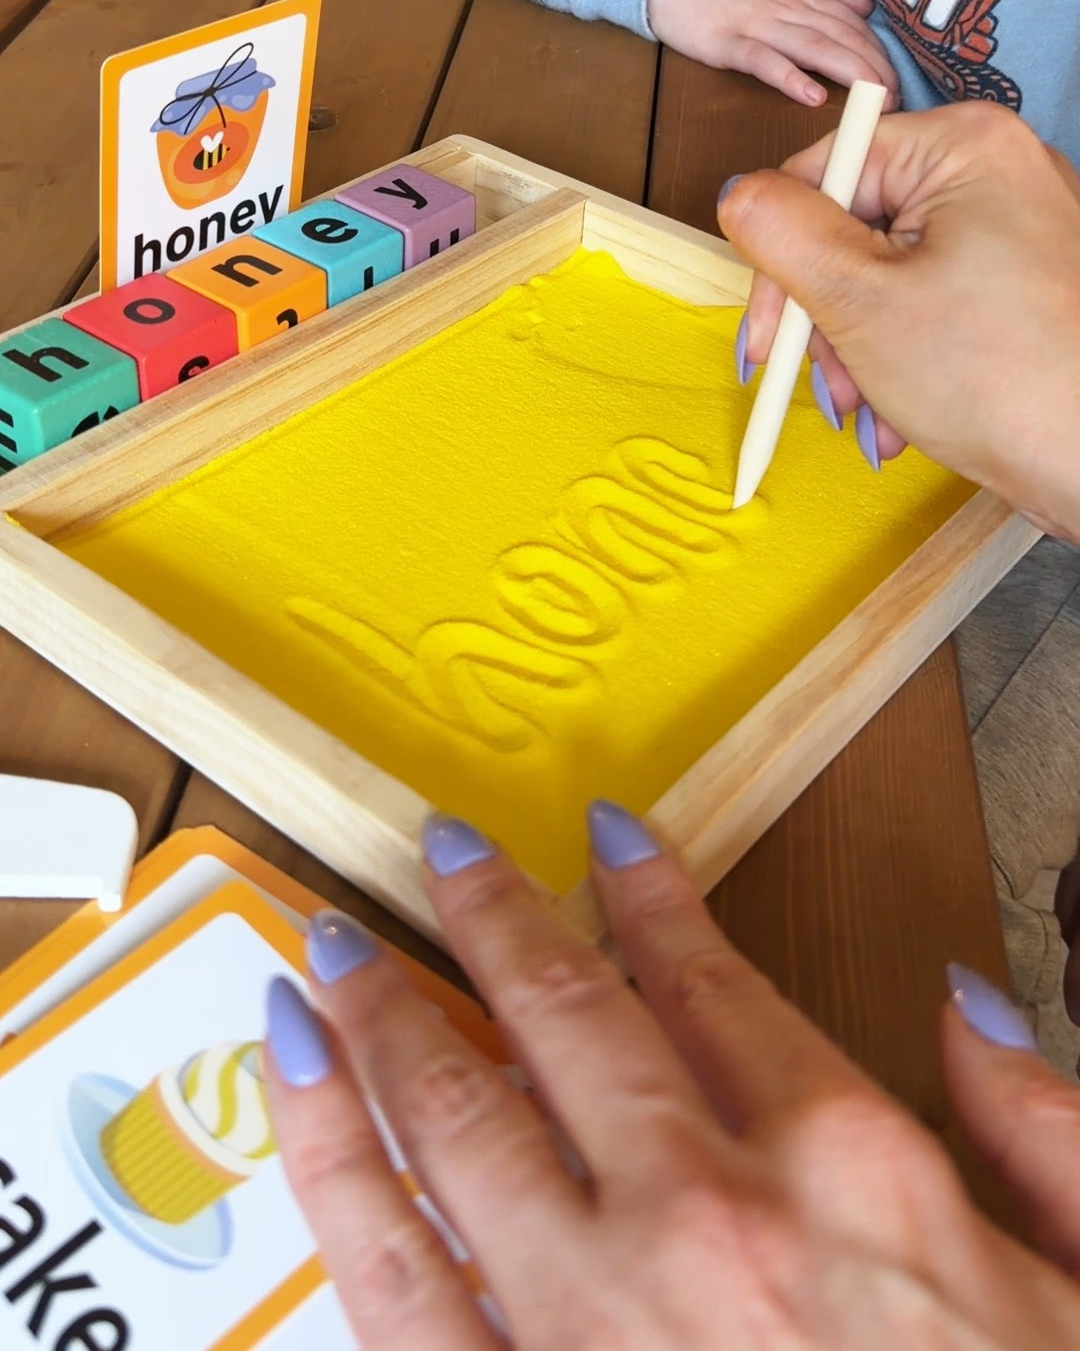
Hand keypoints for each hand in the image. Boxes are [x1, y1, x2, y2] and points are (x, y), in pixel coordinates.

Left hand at [266, 807, 1079, 1348]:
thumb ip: (1038, 1127)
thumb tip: (966, 1001)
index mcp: (848, 1170)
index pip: (715, 978)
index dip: (649, 890)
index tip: (604, 837)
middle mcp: (707, 1218)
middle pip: (565, 1014)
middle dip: (492, 913)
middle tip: (441, 851)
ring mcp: (594, 1320)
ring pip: (456, 1112)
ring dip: (388, 1010)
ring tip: (340, 948)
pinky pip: (394, 1272)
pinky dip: (331, 1158)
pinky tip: (298, 1084)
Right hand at [646, 0, 898, 107]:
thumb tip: (864, 8)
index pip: (852, 23)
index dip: (879, 51)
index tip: (899, 78)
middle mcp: (786, 6)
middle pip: (842, 36)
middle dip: (875, 67)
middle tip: (897, 99)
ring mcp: (757, 23)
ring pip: (815, 46)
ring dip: (850, 73)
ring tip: (875, 99)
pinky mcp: (727, 43)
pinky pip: (764, 60)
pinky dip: (791, 77)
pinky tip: (813, 96)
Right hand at [719, 103, 1079, 541]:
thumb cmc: (1010, 382)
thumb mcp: (861, 301)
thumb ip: (782, 233)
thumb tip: (738, 194)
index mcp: (964, 146)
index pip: (825, 170)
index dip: (780, 256)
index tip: (767, 336)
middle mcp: (999, 171)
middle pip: (856, 227)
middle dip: (826, 320)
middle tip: (821, 388)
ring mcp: (1019, 229)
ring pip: (891, 275)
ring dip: (860, 354)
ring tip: (870, 418)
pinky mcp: (1027, 285)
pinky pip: (936, 303)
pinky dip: (906, 359)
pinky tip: (904, 418)